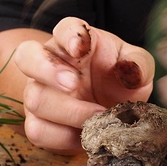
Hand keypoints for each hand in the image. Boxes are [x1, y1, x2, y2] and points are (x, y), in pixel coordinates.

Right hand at [14, 17, 154, 152]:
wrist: (112, 111)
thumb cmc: (120, 79)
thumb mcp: (138, 67)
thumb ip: (138, 64)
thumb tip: (132, 71)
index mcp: (76, 40)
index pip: (65, 28)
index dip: (69, 36)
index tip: (80, 47)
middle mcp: (50, 62)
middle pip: (27, 56)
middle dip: (48, 70)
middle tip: (73, 83)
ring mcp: (39, 92)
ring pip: (35, 99)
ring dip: (69, 111)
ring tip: (98, 116)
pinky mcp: (38, 122)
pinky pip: (38, 130)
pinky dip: (63, 137)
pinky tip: (85, 136)